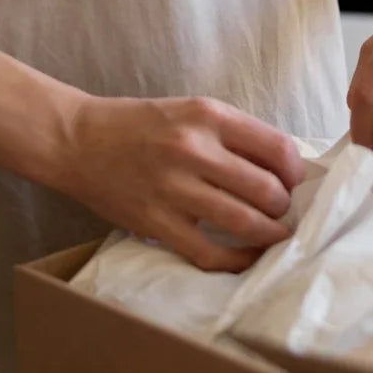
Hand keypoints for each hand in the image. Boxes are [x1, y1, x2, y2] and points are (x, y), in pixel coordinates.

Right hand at [58, 96, 305, 271]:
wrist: (76, 140)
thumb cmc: (140, 126)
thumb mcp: (191, 111)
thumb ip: (234, 135)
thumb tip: (285, 169)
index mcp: (208, 116)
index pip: (278, 148)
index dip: (296, 172)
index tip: (295, 182)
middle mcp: (193, 149)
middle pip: (267, 190)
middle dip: (284, 207)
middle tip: (283, 212)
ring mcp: (173, 188)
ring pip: (245, 223)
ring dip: (269, 234)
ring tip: (274, 235)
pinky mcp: (156, 222)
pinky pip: (210, 253)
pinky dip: (238, 260)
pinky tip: (247, 257)